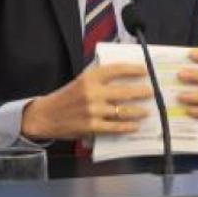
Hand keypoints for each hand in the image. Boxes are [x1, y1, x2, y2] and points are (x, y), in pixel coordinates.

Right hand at [21, 63, 152, 140]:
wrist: (45, 116)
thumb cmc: (66, 96)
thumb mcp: (81, 80)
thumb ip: (99, 76)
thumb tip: (124, 71)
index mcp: (89, 77)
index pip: (117, 69)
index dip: (134, 69)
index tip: (145, 70)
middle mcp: (92, 92)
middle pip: (124, 91)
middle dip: (142, 92)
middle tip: (151, 92)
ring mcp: (93, 111)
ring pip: (123, 111)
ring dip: (138, 111)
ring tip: (147, 111)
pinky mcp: (91, 126)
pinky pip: (115, 127)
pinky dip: (128, 126)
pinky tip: (135, 126)